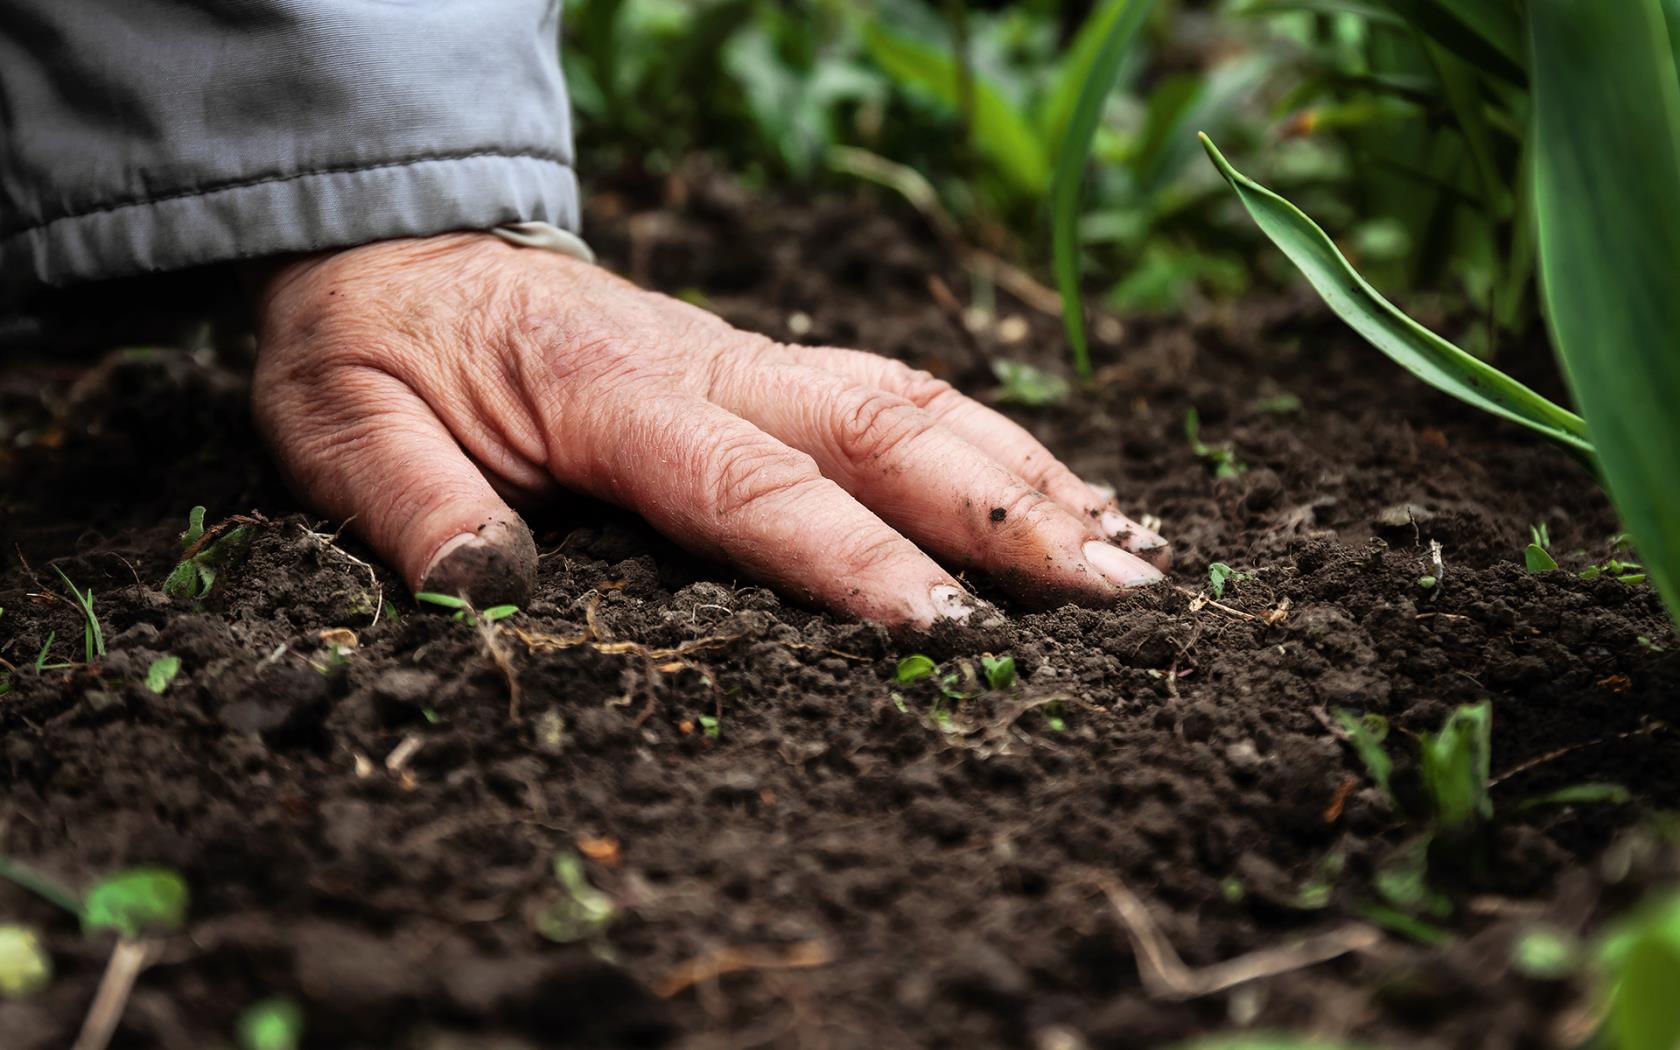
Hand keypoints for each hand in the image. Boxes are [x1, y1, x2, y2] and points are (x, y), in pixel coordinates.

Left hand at [252, 233, 1167, 626]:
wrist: (400, 249)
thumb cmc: (375, 349)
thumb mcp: (342, 428)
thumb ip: (412, 507)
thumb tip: (489, 594)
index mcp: (609, 390)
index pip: (753, 485)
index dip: (855, 561)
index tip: (952, 636)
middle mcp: (709, 363)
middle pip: (884, 428)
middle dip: (1008, 513)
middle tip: (1123, 596)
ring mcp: (748, 357)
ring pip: (915, 401)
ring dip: (1028, 475)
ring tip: (1134, 551)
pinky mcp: (764, 367)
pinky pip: (898, 396)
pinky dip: (993, 444)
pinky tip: (1060, 494)